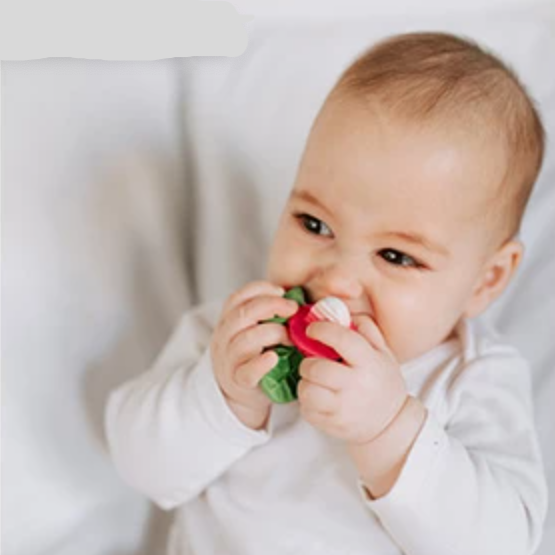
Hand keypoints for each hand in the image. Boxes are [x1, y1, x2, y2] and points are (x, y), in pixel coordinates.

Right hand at [210, 280, 298, 429]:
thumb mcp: (254, 330)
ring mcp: (229, 359)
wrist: (240, 394)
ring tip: (291, 338)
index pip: (238, 297)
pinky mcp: (239, 381)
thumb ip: (267, 314)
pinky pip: (249, 370)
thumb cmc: (254, 356)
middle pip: (242, 314)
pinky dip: (262, 363)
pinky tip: (274, 358)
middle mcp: (224, 337)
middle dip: (271, 305)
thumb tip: (297, 297)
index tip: (282, 291)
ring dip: (274, 333)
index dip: (260, 289)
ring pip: (247, 339)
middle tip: (293, 308)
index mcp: (228, 321)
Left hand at [297, 314, 407, 444]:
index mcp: (369, 363)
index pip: (341, 339)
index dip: (321, 329)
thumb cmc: (382, 384)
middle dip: (308, 362)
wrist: (390, 425)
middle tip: (312, 362)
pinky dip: (307, 401)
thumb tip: (344, 311)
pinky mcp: (331, 424)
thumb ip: (366, 329)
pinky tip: (319, 398)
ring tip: (316, 382)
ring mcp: (343, 408)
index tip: (312, 329)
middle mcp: (356, 385)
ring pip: (306, 389)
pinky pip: (306, 408)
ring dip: (306, 383)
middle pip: (316, 367)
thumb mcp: (383, 353)